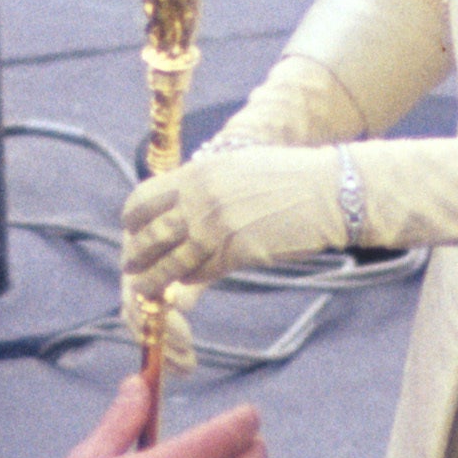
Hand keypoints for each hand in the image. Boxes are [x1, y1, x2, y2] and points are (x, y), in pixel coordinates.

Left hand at [119, 144, 342, 299]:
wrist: (326, 191)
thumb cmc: (287, 176)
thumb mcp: (235, 168)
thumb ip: (204, 184)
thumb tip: (180, 203)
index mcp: (197, 172)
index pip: (144, 198)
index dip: (132, 219)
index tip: (130, 230)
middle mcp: (201, 200)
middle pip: (151, 234)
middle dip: (137, 254)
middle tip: (131, 265)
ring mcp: (217, 228)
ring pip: (171, 262)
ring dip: (155, 279)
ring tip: (147, 289)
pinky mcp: (237, 253)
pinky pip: (202, 273)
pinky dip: (190, 281)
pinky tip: (186, 286)